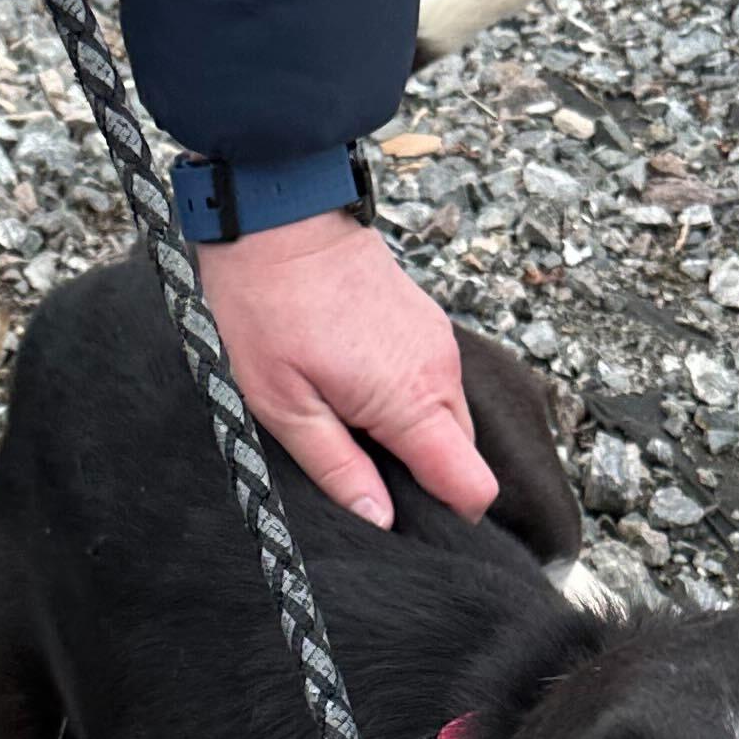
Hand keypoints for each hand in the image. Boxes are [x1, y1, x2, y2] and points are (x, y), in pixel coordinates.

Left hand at [198, 212, 497, 529]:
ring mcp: (436, 343)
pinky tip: (355, 389)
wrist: (278, 217)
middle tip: (360, 470)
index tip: (406, 521)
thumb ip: (337, 469)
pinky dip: (405, 402)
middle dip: (421, 477)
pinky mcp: (425, 324)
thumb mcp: (283, 406)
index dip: (447, 516)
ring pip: (445, 421)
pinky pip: (432, 385)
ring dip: (409, 437)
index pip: (471, 485)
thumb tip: (378, 520)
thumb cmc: (268, 305)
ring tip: (349, 424)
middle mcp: (438, 371)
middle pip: (459, 457)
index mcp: (411, 400)